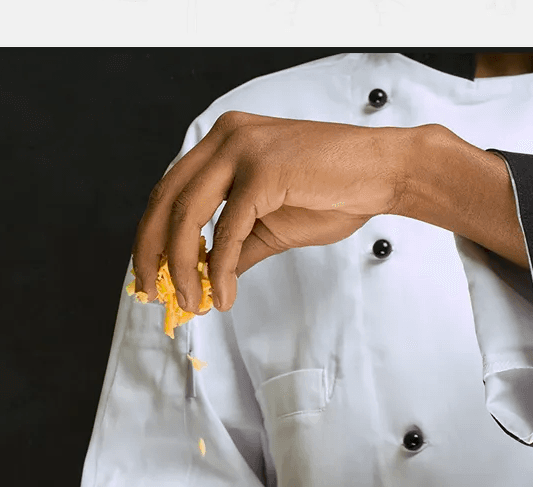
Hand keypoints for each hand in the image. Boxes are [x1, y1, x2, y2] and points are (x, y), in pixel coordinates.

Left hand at [132, 111, 411, 311]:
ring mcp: (243, 149)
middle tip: (151, 294)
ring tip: (190, 303)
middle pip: (165, 201)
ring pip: (188, 217)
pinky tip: (224, 296)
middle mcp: (225, 137)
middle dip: (151, 254)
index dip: (151, 237)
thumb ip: (232, 247)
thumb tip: (203, 280)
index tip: (148, 275)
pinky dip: (222, 270)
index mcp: (222, 143)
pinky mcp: (264, 171)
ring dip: (183, 268)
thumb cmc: (332, 193)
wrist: (383, 174)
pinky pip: (228, 231)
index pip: (169, 191)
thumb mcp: (267, 226)